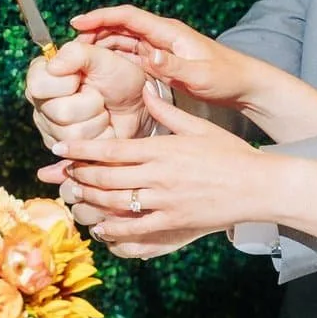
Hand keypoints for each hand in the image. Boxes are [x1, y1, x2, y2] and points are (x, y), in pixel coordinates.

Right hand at [26, 35, 150, 151]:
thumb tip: (53, 66)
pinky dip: (101, 135)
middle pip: (60, 111)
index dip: (66, 82)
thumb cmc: (119, 78)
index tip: (81, 77)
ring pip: (73, 132)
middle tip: (98, 95)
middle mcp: (41, 102)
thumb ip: (76, 54)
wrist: (138, 105)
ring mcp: (50, 128)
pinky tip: (102, 126)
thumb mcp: (102, 58)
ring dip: (98, 119)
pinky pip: (82, 148)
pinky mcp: (63, 148)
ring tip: (102, 110)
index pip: (38, 85)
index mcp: (42, 76)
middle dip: (91, 103)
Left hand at [50, 88, 276, 256]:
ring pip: (114, 201)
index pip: (111, 149)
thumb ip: (168, 111)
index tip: (59, 149)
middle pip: (105, 176)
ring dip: (90, 200)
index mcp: (162, 149)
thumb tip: (147, 89)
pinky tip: (99, 226)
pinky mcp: (173, 221)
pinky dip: (112, 228)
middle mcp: (158, 175)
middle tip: (60, 174)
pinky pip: (134, 228)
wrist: (257, 184)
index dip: (81, 150)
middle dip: (78, 175)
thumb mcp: (199, 126)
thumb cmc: (231, 152)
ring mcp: (164, 200)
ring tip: (74, 196)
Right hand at [70, 4, 252, 109]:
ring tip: (78, 58)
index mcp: (169, 32)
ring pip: (123, 41)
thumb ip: (174, 66)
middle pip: (121, 27)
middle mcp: (162, 36)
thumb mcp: (200, 75)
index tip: (77, 22)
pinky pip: (131, 56)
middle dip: (94, 31)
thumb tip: (150, 54)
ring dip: (101, 46)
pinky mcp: (161, 62)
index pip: (129, 16)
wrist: (244, 85)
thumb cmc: (226, 77)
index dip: (102, 16)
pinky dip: (114, 59)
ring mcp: (161, 48)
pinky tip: (99, 71)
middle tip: (70, 47)